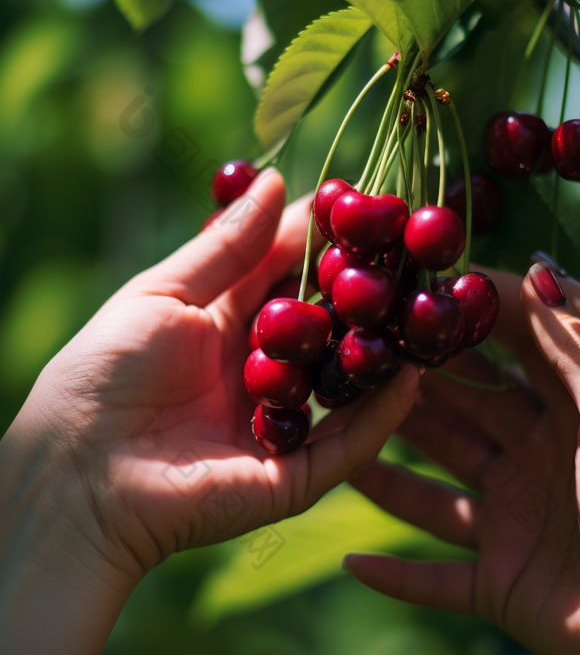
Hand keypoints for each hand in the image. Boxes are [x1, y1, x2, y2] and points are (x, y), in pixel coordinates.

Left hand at [2, 168, 418, 586]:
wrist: (78, 473)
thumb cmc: (105, 372)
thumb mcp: (162, 294)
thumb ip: (225, 247)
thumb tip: (276, 181)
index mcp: (226, 323)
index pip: (287, 274)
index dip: (323, 241)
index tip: (366, 205)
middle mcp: (261, 370)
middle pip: (325, 324)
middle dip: (364, 289)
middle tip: (411, 252)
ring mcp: (282, 422)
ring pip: (346, 380)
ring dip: (382, 347)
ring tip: (426, 307)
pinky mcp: (293, 474)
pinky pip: (349, 443)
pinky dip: (383, 412)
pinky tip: (412, 375)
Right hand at [345, 261, 579, 654]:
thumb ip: (576, 349)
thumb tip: (539, 271)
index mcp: (578, 411)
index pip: (517, 344)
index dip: (471, 313)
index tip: (418, 286)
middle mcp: (538, 456)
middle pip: (462, 408)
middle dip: (412, 379)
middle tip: (352, 351)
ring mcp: (513, 519)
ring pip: (433, 483)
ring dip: (385, 463)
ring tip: (331, 431)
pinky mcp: (496, 583)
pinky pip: (433, 577)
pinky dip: (395, 575)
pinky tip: (350, 562)